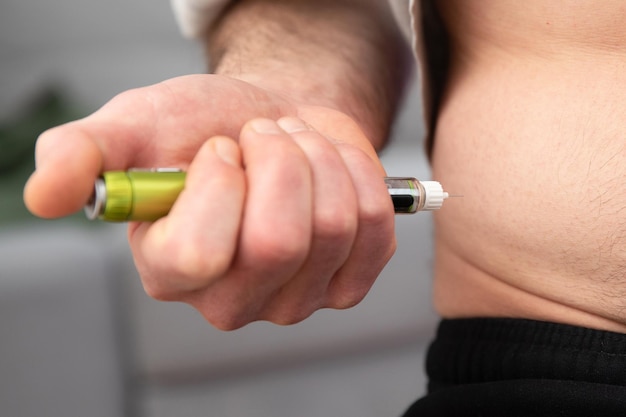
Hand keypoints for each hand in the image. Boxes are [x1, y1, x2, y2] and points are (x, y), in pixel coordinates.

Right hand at [24, 74, 396, 328]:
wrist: (275, 121)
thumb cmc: (207, 125)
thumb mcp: (138, 125)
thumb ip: (82, 155)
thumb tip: (44, 197)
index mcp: (171, 272)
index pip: (202, 252)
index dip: (221, 180)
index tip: (221, 147)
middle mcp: (231, 300)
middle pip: (279, 242)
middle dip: (280, 160)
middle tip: (265, 138)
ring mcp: (294, 300)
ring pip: (334, 226)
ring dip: (318, 159)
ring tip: (293, 148)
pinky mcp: (347, 284)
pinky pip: (373, 227)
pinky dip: (357, 174)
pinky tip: (330, 167)